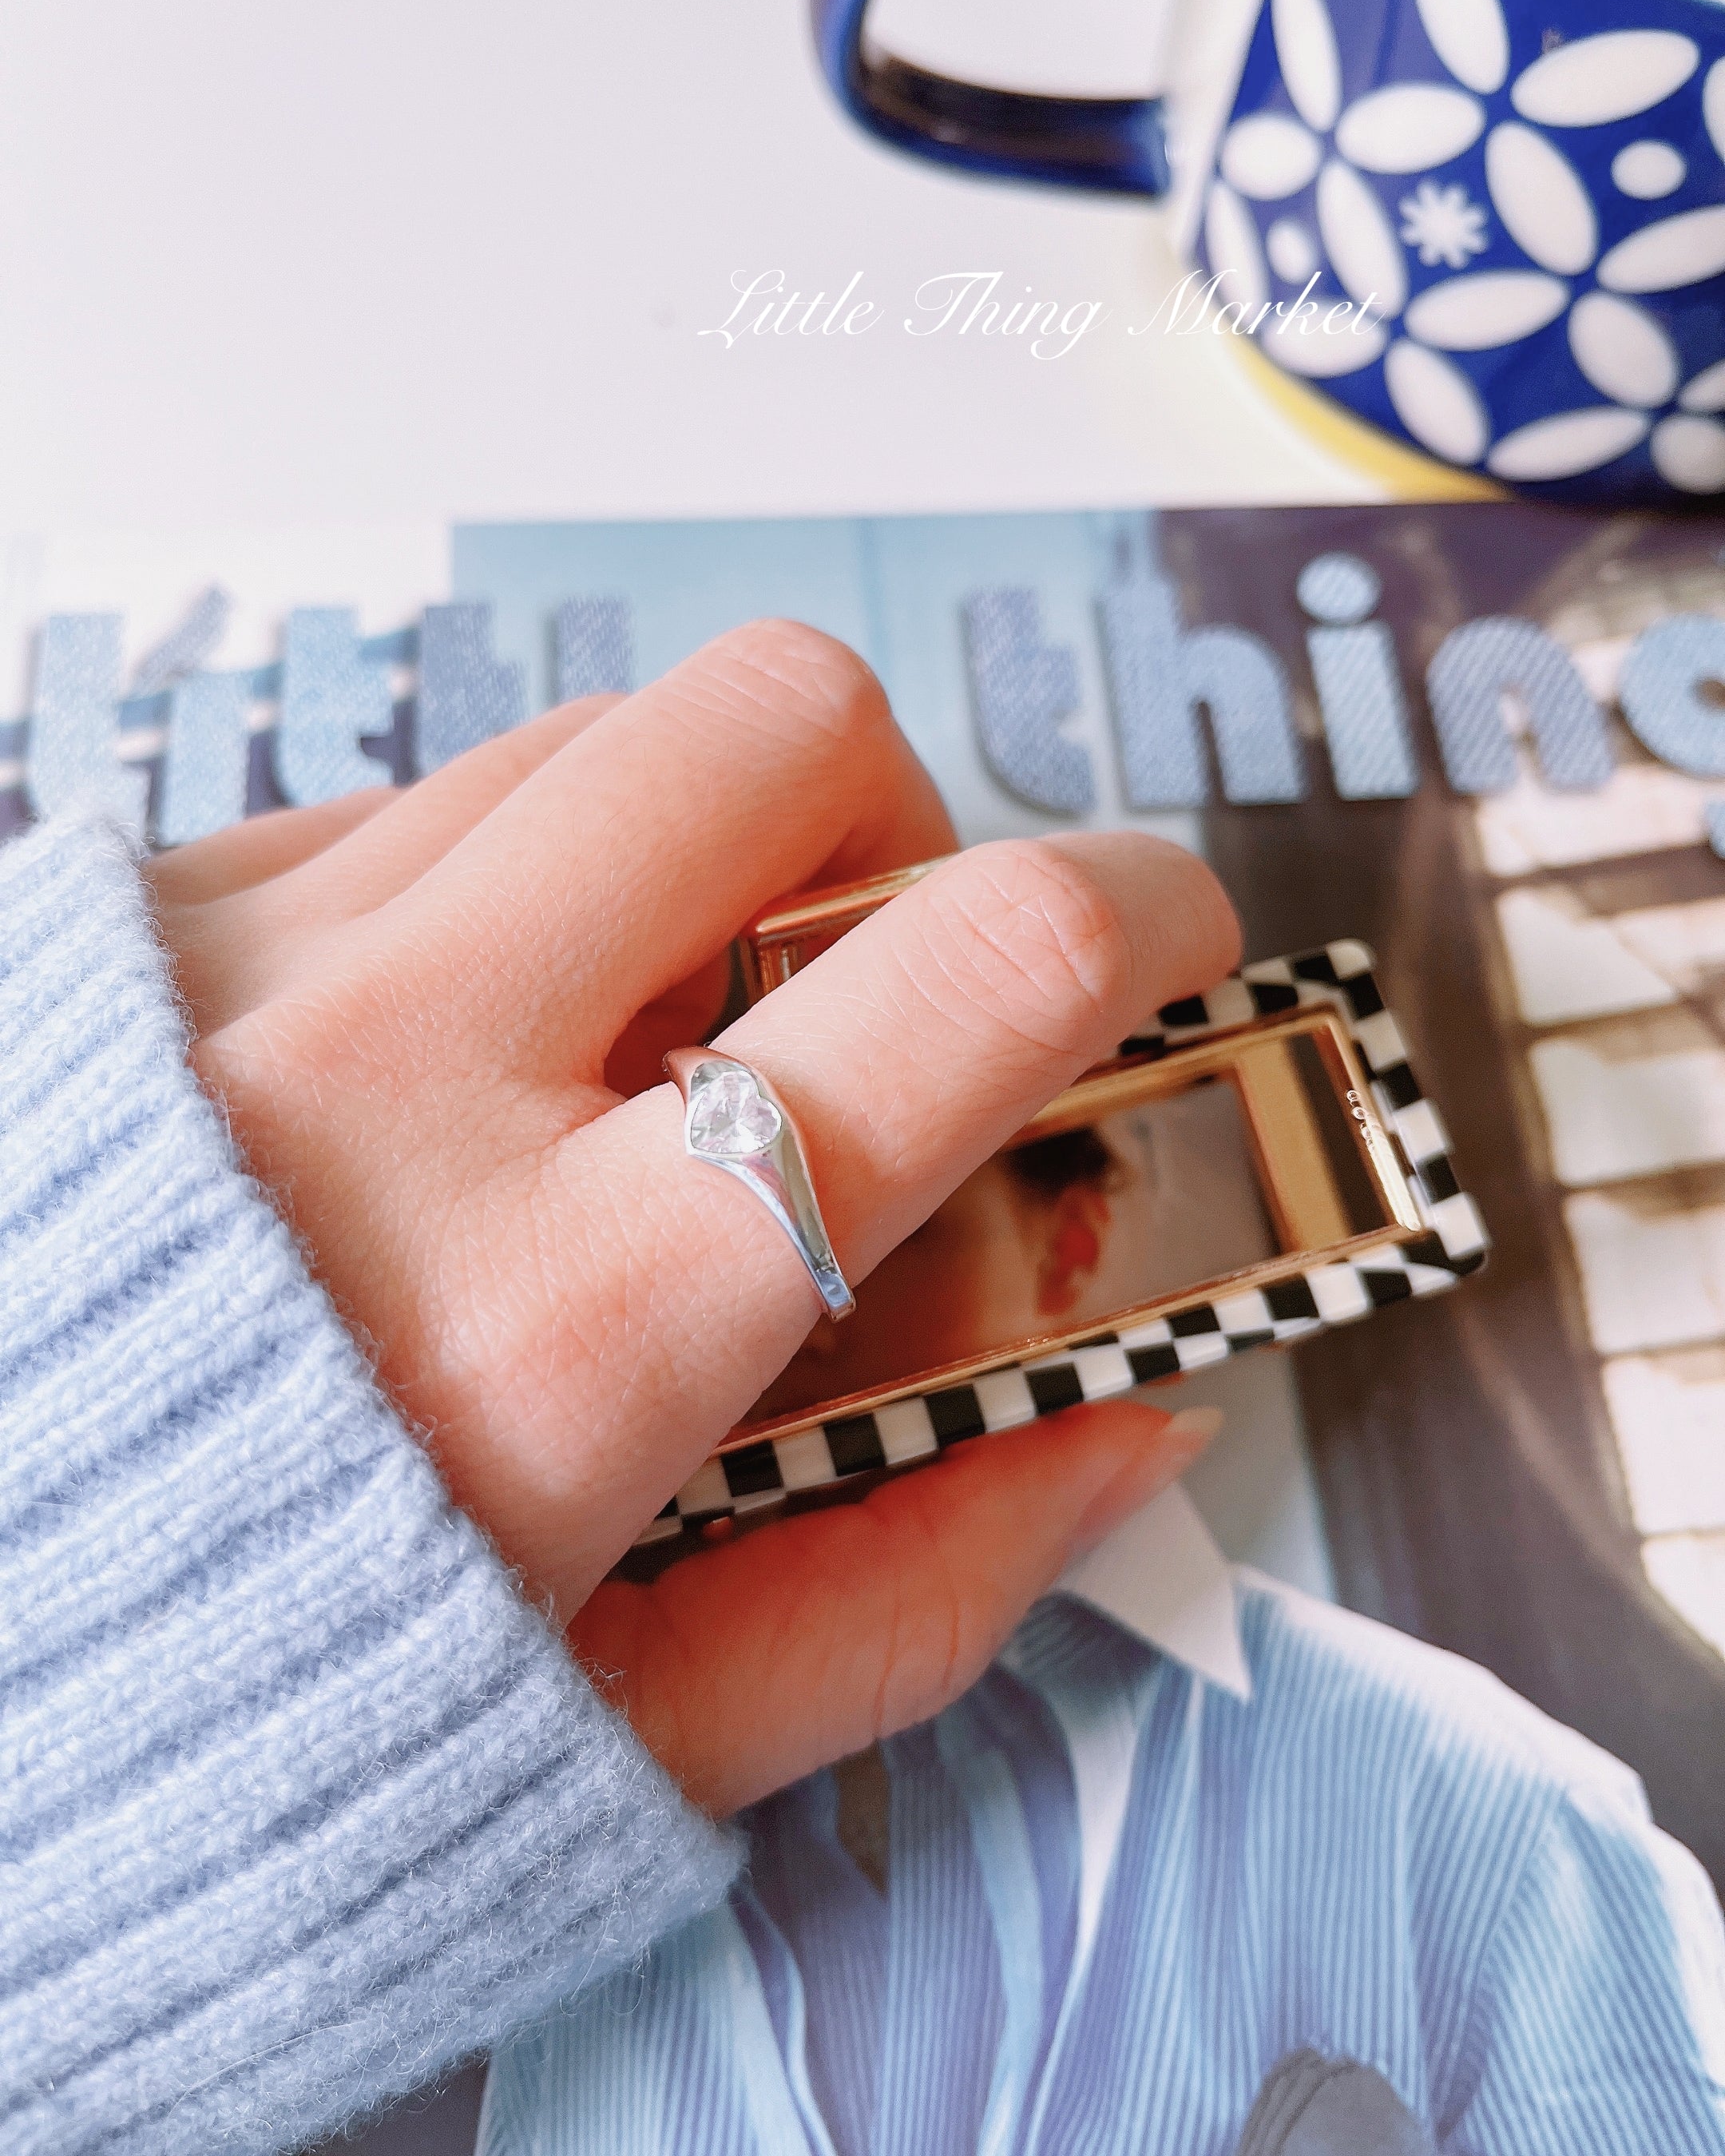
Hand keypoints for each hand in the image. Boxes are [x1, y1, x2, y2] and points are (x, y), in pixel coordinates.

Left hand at [149, 621, 1237, 1812]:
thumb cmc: (254, 1716)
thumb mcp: (639, 1729)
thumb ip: (926, 1586)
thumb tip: (1134, 1418)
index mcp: (573, 1314)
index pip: (971, 972)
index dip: (1142, 915)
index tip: (1162, 940)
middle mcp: (399, 1082)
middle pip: (783, 727)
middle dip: (907, 815)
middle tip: (886, 969)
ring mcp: (248, 960)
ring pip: (599, 741)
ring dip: (702, 854)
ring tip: (659, 1041)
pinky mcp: (144, 920)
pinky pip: (418, 799)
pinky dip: (514, 890)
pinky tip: (475, 1058)